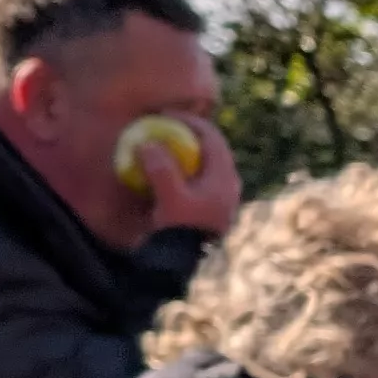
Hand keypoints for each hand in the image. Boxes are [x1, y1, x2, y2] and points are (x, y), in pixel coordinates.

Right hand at [134, 114, 242, 240]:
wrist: (181, 263)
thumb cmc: (179, 229)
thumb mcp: (169, 198)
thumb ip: (160, 168)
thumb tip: (147, 143)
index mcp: (225, 178)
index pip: (212, 137)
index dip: (190, 121)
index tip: (166, 114)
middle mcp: (229, 184)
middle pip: (211, 148)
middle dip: (188, 134)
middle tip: (164, 126)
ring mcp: (222, 196)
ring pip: (206, 162)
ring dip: (187, 151)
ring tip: (164, 143)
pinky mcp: (212, 207)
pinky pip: (200, 177)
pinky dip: (185, 167)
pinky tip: (167, 169)